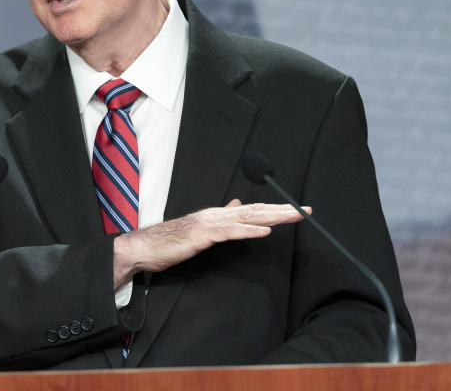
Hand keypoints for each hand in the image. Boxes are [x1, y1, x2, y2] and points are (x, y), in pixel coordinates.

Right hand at [112, 199, 309, 288]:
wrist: (144, 247)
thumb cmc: (170, 241)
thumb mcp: (201, 229)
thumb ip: (221, 218)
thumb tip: (237, 204)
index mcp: (217, 214)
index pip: (252, 210)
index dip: (276, 209)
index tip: (297, 211)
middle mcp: (215, 214)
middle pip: (255, 211)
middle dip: (282, 210)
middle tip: (305, 211)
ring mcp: (209, 223)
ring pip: (246, 218)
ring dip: (272, 217)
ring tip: (292, 217)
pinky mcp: (201, 235)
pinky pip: (229, 233)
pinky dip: (248, 232)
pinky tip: (264, 232)